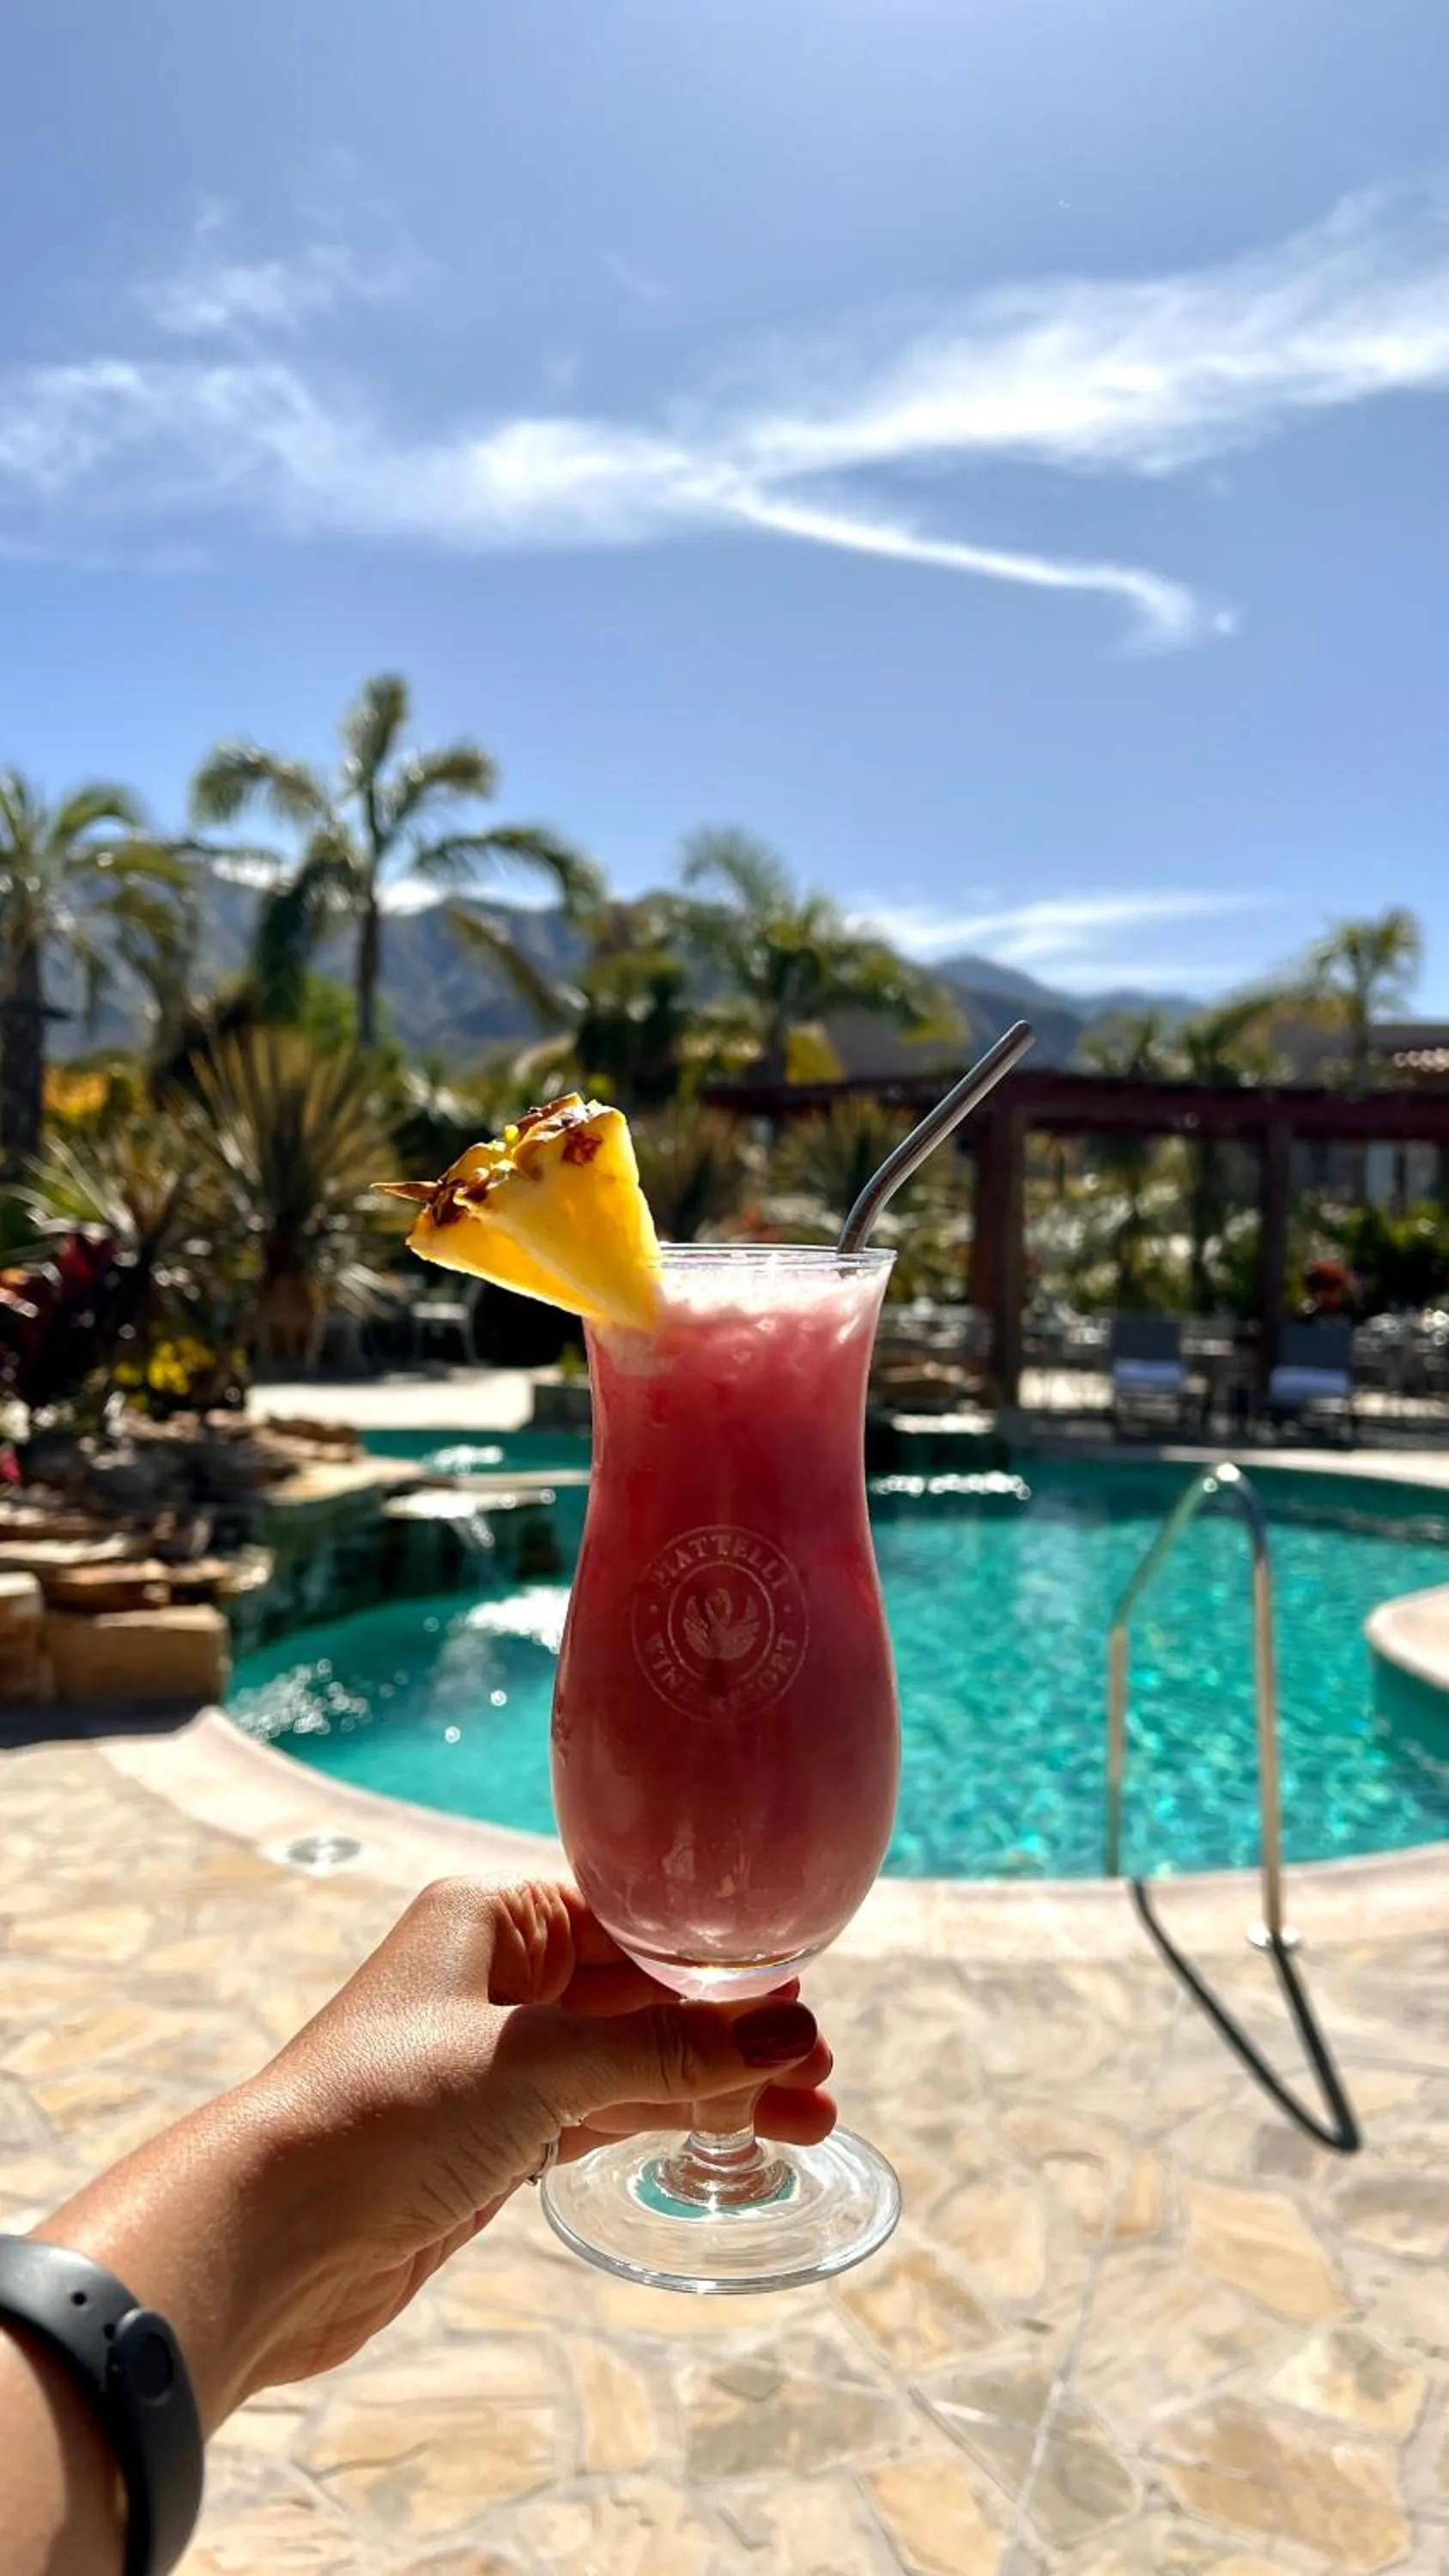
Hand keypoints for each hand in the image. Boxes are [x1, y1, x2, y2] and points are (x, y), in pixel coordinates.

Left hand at [216, 1877, 832, 2391]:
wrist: (268, 2239)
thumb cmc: (381, 2113)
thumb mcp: (538, 2065)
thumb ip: (668, 2050)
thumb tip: (791, 2030)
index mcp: (488, 1918)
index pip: (629, 1918)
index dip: (717, 1957)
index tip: (802, 1988)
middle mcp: (494, 1979)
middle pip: (642, 1993)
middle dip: (732, 2030)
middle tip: (824, 2066)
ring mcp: (496, 2063)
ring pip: (632, 2061)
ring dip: (716, 2086)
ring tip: (814, 2115)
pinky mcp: (494, 2141)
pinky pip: (603, 2115)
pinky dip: (669, 2121)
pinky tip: (737, 2129)